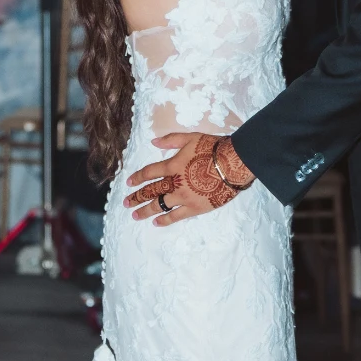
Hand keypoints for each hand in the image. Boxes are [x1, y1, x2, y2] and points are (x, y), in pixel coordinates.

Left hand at [125, 132, 254, 224]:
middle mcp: (175, 183)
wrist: (234, 164)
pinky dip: (165, 220)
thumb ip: (171, 140)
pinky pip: (176, 216)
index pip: (149, 173)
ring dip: (145, 210)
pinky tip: (156, 222)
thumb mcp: (191, 138)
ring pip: (159, 205)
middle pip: (151, 191)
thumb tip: (153, 142)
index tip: (129, 183)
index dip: (137, 178)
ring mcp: (184, 197)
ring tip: (135, 215)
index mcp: (172, 165)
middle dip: (137, 197)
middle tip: (126, 203)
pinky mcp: (195, 208)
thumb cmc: (214, 148)